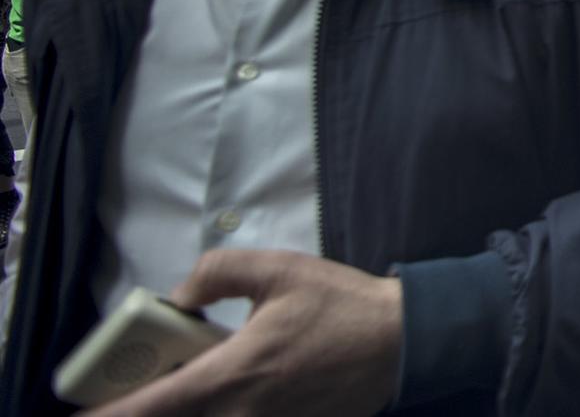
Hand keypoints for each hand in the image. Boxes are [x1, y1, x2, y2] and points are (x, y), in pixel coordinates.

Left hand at [86, 250, 399, 416]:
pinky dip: (225, 408)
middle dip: (154, 402)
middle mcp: (241, 414)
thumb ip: (216, 272)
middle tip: (147, 380)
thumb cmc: (343, 304)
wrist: (405, 341)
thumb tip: (179, 297)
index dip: (109, 413)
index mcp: (231, 374)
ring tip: (204, 373)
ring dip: (195, 403)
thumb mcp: (279, 269)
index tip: (83, 413)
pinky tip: (243, 383)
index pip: (151, 408)